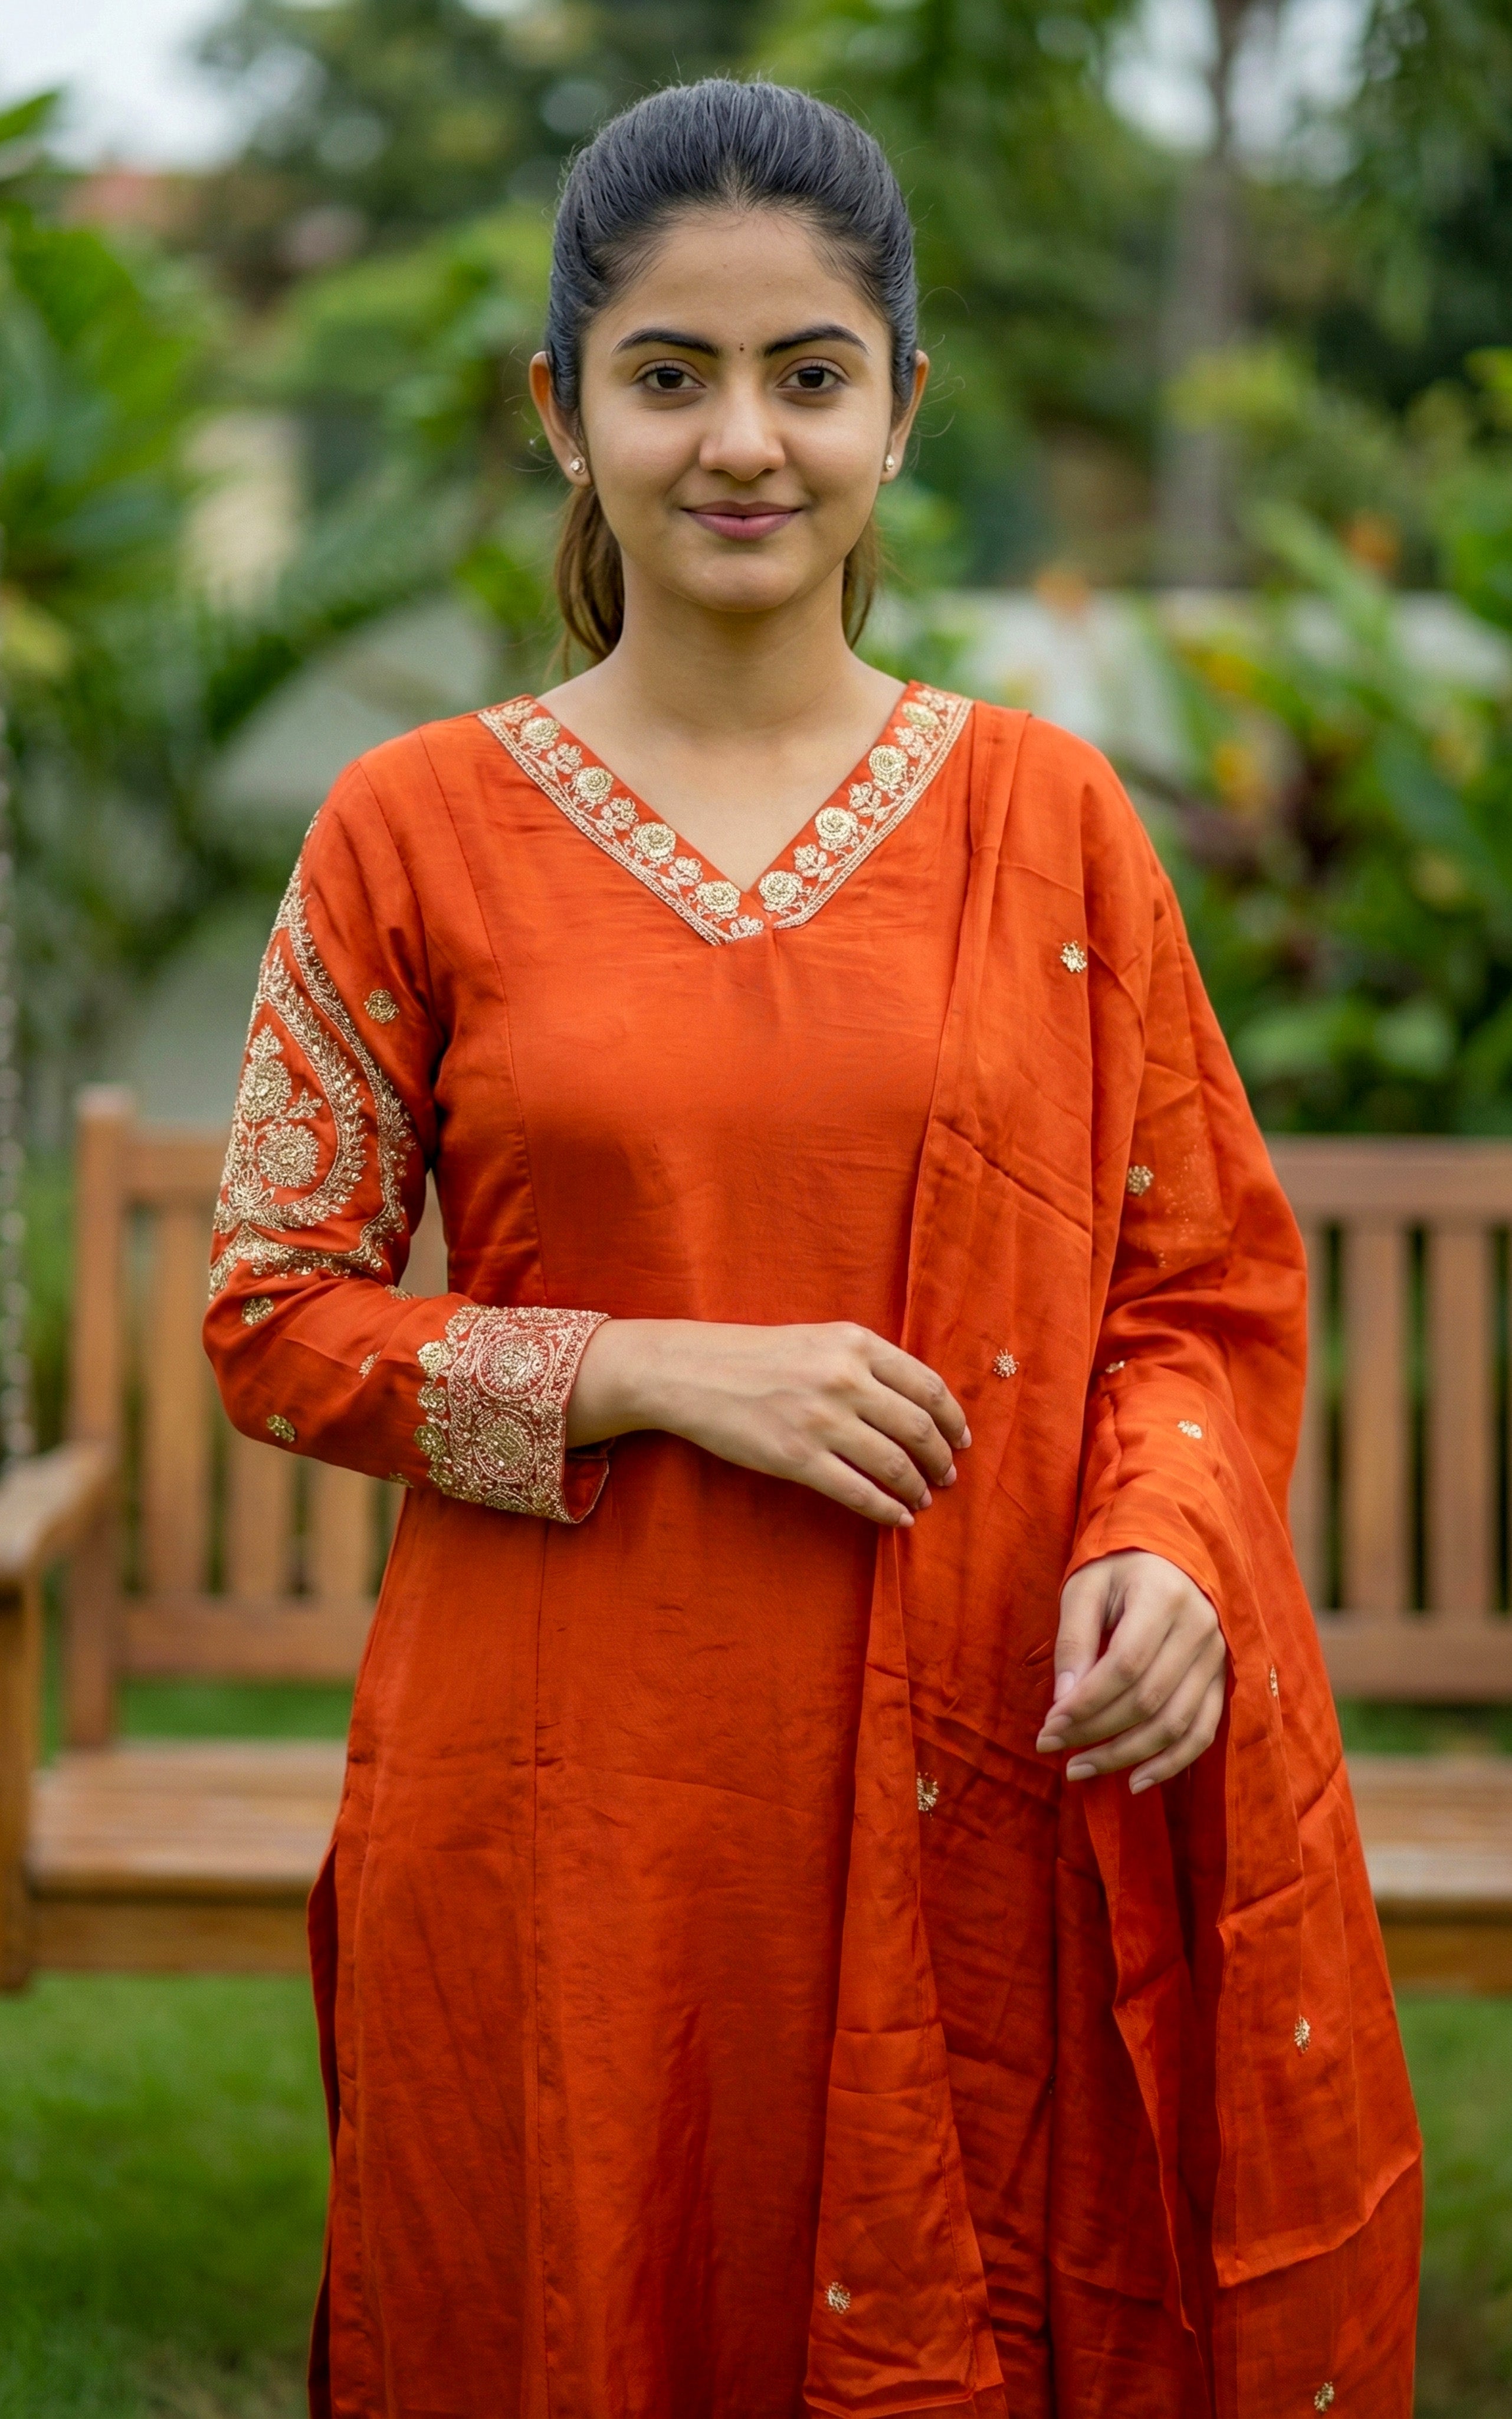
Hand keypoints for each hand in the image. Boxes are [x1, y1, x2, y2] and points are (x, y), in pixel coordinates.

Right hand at [565, 1318, 968, 1526]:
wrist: (693, 1372)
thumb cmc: (758, 1356)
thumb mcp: (819, 1339)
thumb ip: (867, 1363)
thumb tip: (918, 1403)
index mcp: (855, 1343)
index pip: (927, 1385)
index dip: (952, 1419)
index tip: (961, 1439)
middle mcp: (845, 1379)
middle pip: (918, 1427)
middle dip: (941, 1459)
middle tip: (947, 1476)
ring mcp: (821, 1420)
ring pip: (894, 1464)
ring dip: (918, 1487)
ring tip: (924, 1499)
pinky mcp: (797, 1458)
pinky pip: (858, 1492)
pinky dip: (887, 1509)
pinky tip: (898, 1517)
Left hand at [1035, 1549, 1226, 1793]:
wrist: (1169, 1556)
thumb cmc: (1117, 1569)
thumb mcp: (1084, 1589)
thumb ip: (1074, 1641)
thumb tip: (1063, 1702)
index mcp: (1163, 1596)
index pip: (1125, 1665)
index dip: (1086, 1703)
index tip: (1048, 1727)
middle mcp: (1199, 1629)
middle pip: (1147, 1699)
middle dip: (1095, 1732)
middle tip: (1051, 1748)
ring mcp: (1216, 1658)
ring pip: (1174, 1724)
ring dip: (1125, 1755)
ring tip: (1081, 1770)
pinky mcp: (1221, 1680)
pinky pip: (1202, 1732)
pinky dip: (1171, 1763)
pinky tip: (1135, 1781)